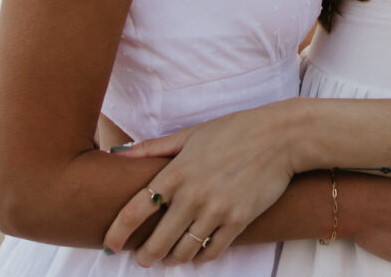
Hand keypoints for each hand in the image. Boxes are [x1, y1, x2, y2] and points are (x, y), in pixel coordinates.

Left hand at [101, 101, 297, 264]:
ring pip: (183, 252)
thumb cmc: (236, 130)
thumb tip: (118, 152)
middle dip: (146, 256)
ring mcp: (216, 210)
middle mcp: (193, 195)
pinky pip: (212, 252)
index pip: (136, 210)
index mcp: (177, 172)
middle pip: (157, 242)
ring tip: (170, 258)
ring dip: (173, 259)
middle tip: (144, 259)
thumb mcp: (192, 134)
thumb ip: (154, 148)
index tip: (109, 246)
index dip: (118, 233)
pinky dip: (201, 257)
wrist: (281, 137)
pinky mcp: (238, 221)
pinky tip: (198, 254)